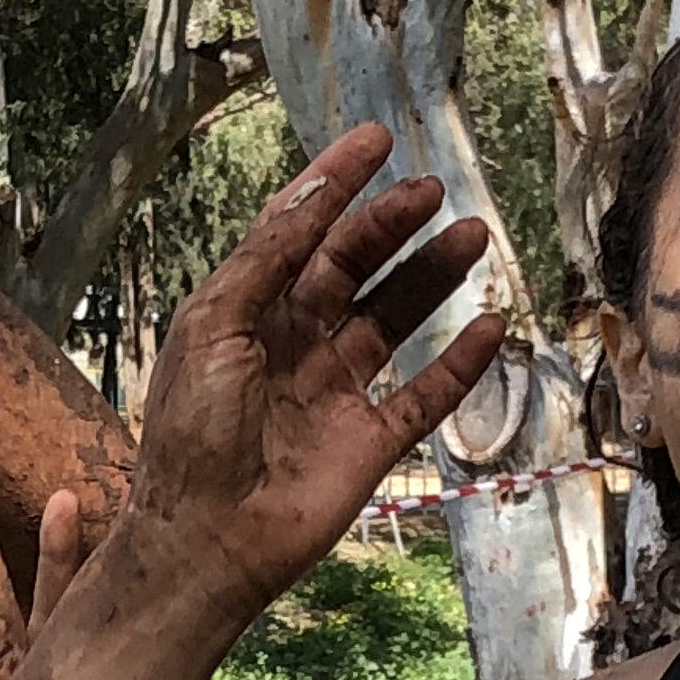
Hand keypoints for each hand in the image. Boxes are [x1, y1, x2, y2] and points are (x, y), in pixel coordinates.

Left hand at [128, 124, 507, 617]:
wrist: (206, 540)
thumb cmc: (192, 434)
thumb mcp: (214, 327)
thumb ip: (264, 259)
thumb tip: (310, 194)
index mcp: (246, 314)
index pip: (296, 233)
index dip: (334, 185)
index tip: (376, 140)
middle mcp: (291, 346)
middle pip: (351, 268)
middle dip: (390, 224)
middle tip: (431, 190)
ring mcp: (333, 394)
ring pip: (393, 320)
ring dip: (431, 276)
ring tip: (470, 234)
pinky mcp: (368, 445)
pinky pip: (424, 397)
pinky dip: (459, 365)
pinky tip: (488, 327)